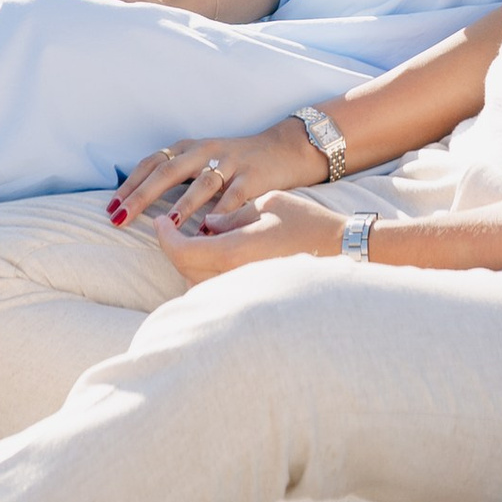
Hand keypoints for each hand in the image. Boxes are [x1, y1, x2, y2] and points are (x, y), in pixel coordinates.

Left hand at [111, 116, 324, 231]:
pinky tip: (210, 230)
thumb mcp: (203, 159)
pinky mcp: (254, 176)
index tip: (111, 207)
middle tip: (122, 217)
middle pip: (168, 171)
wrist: (286, 149)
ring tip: (167, 225)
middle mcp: (206, 150)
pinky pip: (235, 197)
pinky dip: (222, 213)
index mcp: (190, 147)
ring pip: (202, 183)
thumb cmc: (237, 161)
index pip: (152, 162)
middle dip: (142, 195)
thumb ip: (177, 175)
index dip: (130, 184)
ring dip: (183, 205)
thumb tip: (137, 201)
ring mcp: (231, 162)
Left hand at [152, 190, 345, 284]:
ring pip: (197, 284)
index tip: (157, 222)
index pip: (181, 250)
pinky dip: (205, 275)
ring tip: (192, 242)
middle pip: (184, 269)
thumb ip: (231, 216)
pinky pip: (217, 290)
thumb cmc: (308, 224)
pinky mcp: (254, 296)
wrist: (344, 252)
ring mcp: (244, 291)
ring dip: (189, 263)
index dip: (163, 236)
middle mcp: (234, 277)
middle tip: (170, 228)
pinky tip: (213, 259)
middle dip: (173, 248)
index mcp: (234, 251)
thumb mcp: (267, 205)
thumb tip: (206, 225)